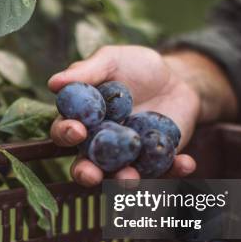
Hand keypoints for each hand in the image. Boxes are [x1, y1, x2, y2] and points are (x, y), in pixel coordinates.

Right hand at [49, 45, 230, 186]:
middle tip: (91, 174)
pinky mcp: (157, 161)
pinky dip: (174, 169)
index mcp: (83, 121)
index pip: (65, 132)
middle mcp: (101, 145)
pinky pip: (164, 171)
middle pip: (86, 166)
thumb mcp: (112, 60)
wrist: (177, 79)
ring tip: (130, 179)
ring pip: (120, 176)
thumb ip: (87, 72)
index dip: (66, 133)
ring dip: (123, 181)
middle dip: (85, 173)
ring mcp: (129, 157)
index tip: (76, 130)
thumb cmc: (136, 67)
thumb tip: (54, 82)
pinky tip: (186, 162)